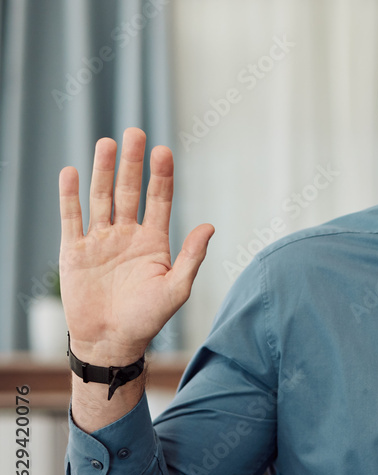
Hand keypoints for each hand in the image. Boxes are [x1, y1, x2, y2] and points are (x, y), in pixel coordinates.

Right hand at [59, 128, 213, 363]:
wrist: (111, 341)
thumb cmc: (148, 318)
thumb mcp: (176, 288)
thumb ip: (191, 256)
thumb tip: (210, 226)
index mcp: (153, 241)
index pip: (159, 200)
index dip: (161, 176)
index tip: (164, 151)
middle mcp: (127, 235)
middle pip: (130, 191)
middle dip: (133, 163)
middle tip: (136, 132)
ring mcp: (100, 241)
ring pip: (102, 197)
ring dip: (104, 171)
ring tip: (107, 143)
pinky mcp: (75, 251)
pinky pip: (72, 218)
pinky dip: (71, 196)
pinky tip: (71, 172)